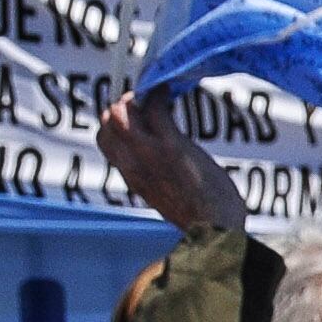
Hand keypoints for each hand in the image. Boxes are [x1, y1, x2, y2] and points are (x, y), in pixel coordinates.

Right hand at [95, 90, 255, 239]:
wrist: (214, 230)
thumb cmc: (201, 217)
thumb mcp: (169, 196)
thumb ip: (159, 177)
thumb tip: (165, 164)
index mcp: (133, 178)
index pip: (106, 142)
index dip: (115, 123)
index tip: (132, 113)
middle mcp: (132, 165)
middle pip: (107, 123)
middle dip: (123, 104)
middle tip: (143, 99)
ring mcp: (148, 155)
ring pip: (121, 114)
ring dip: (138, 98)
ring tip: (155, 93)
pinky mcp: (171, 147)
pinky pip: (154, 110)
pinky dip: (158, 95)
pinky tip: (167, 91)